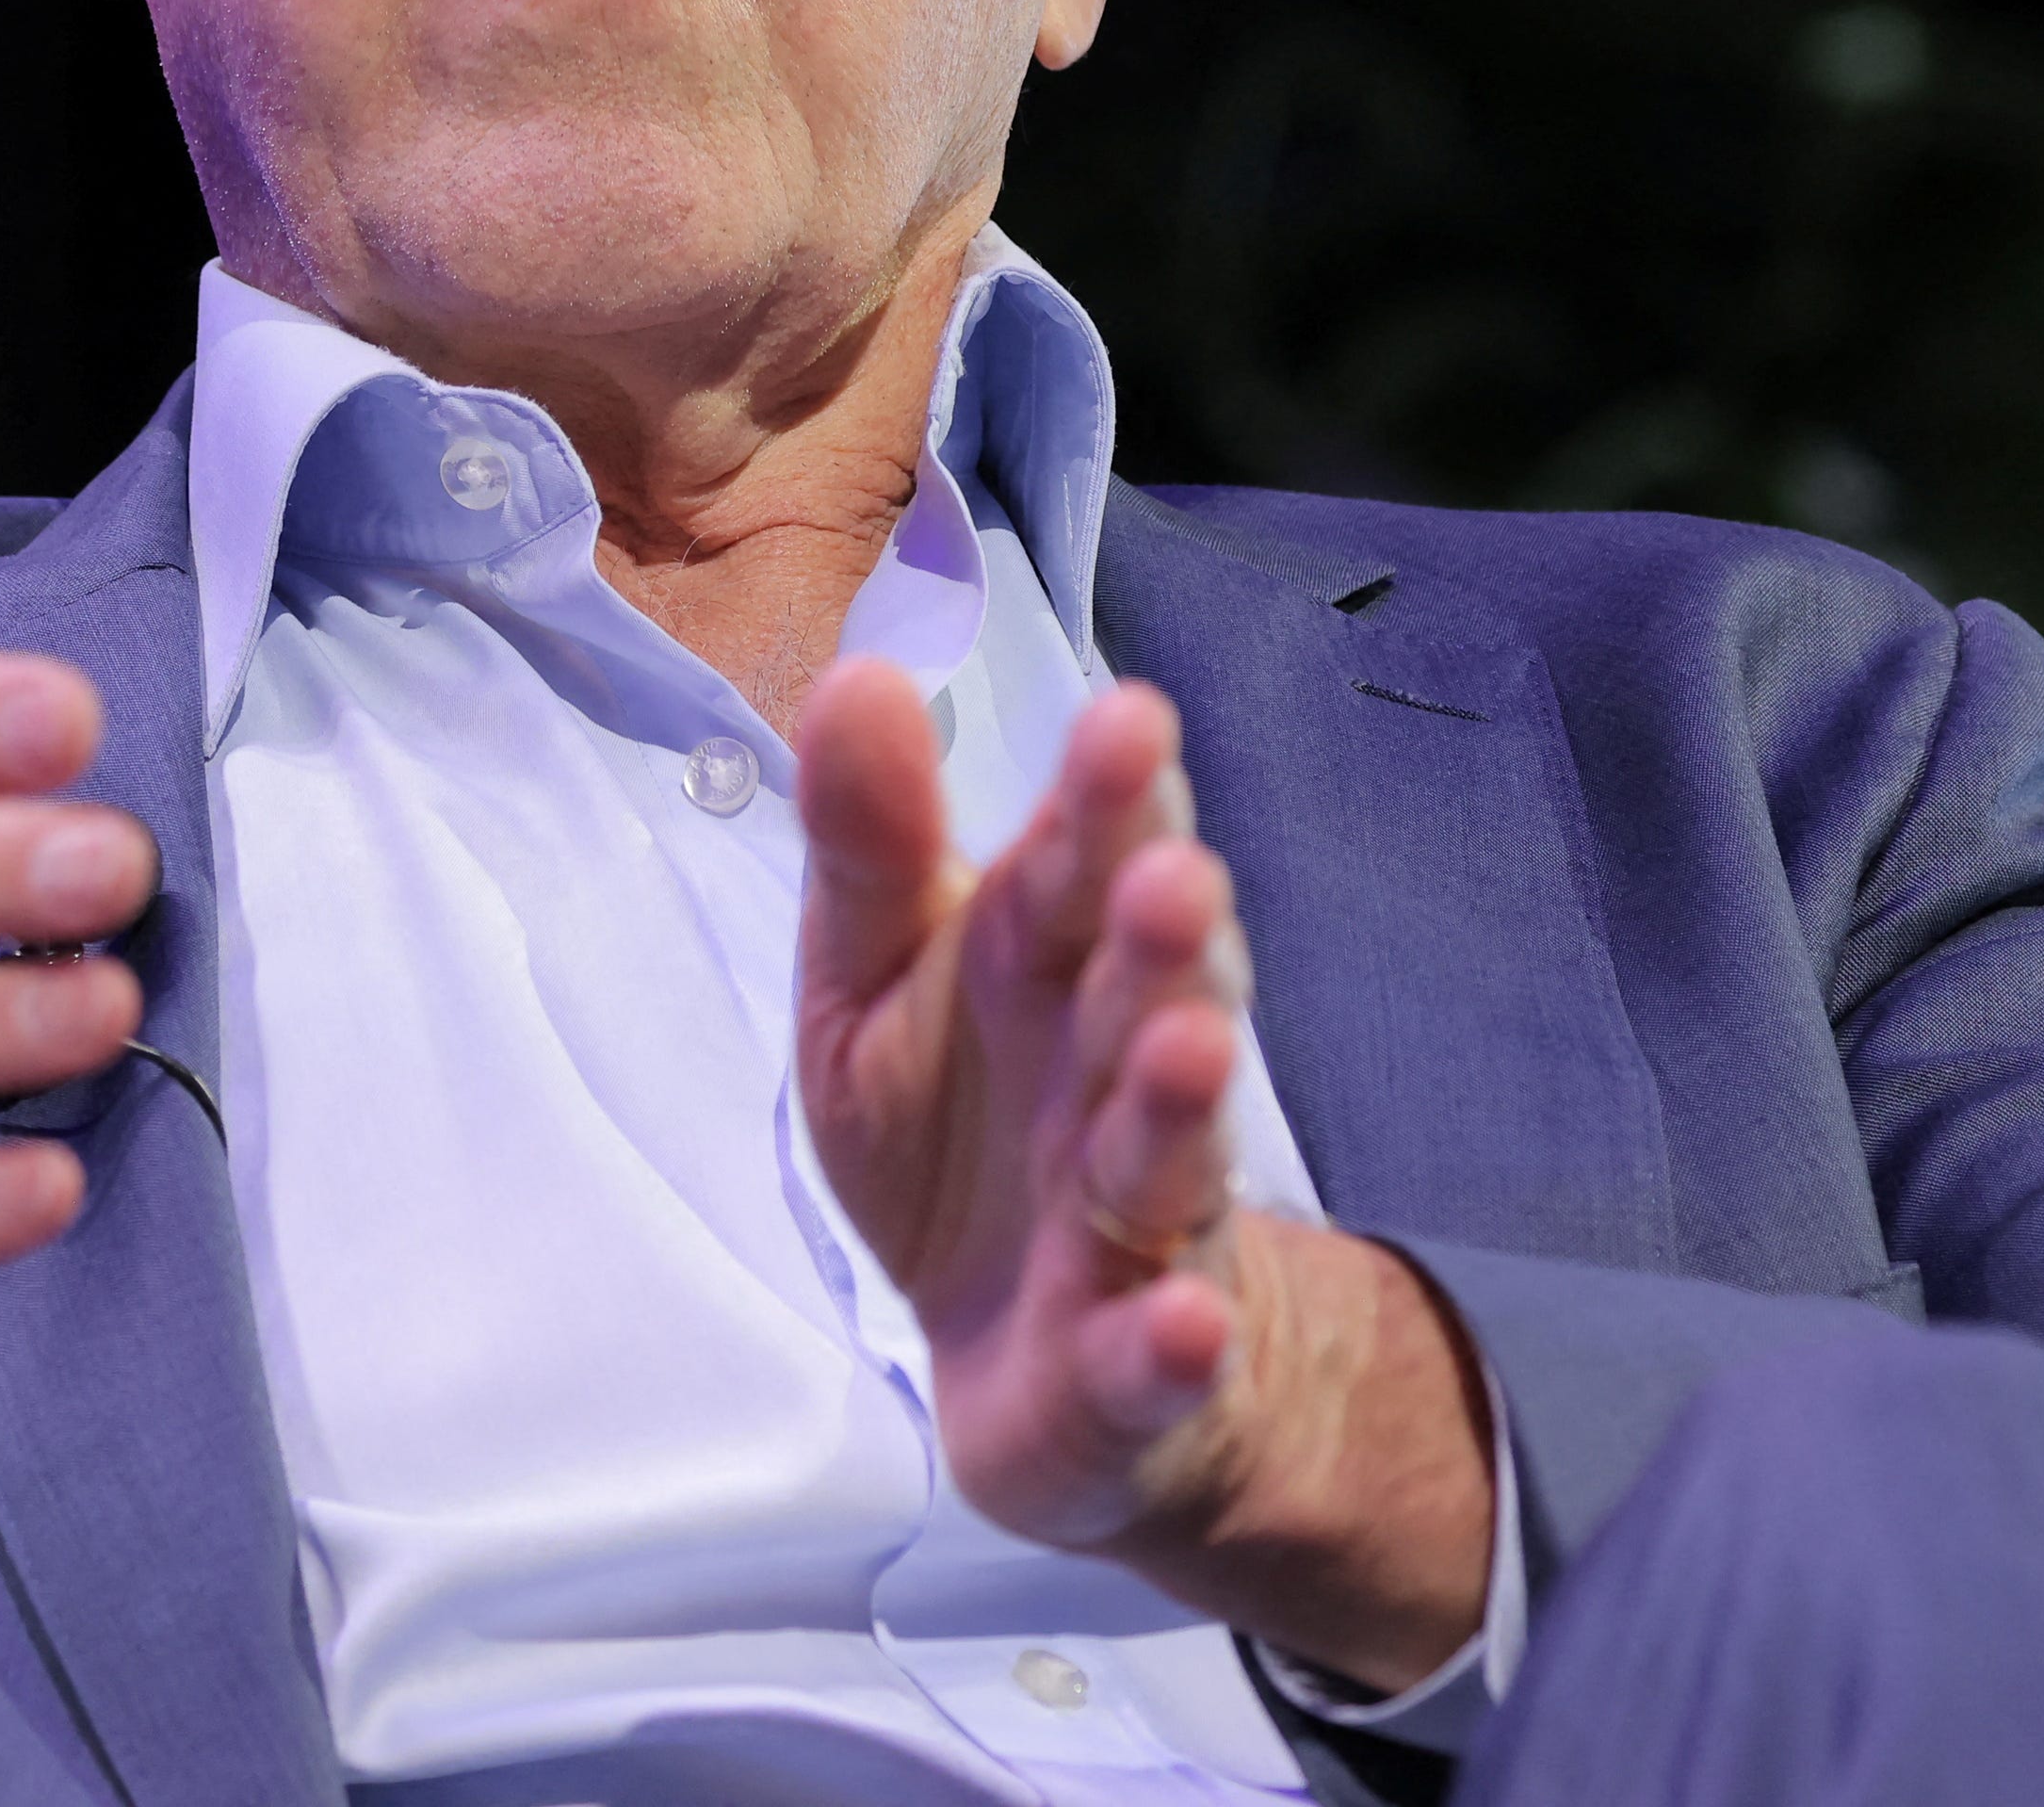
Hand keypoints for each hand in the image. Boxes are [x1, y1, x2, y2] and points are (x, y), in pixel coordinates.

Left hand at [792, 664, 1493, 1693]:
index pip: (1082, 864)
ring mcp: (1141, 1223)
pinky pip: (1157, 1356)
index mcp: (1048, 961)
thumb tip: (858, 675)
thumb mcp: (874, 981)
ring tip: (1184, 1049)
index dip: (1106, 800)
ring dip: (1179, 1106)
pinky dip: (1175, 1341)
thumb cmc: (958, 1132)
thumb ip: (871, 846)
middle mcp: (1117, 1071)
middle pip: (1146, 993)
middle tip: (1169, 877)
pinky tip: (1182, 1319)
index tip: (1126, 723)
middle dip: (1163, 936)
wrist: (1031, 1358)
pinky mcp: (1133, 1368)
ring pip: (1166, 1157)